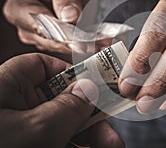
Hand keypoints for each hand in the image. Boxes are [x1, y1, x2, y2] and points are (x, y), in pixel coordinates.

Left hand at [0, 53, 123, 147]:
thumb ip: (68, 106)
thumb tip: (89, 88)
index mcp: (7, 85)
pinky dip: (72, 147)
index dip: (73, 76)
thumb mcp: (36, 128)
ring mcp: (17, 129)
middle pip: (60, 103)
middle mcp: (11, 105)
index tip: (98, 92)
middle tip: (113, 137)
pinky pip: (51, 142)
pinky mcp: (23, 142)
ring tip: (110, 147)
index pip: (44, 68)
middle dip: (90, 120)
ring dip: (87, 138)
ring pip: (59, 127)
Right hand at [3, 0, 96, 52]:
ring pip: (66, 48)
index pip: (38, 26)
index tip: (79, 40)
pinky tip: (104, 42)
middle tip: (97, 44)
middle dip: (76, 44)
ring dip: (87, 46)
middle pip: (52, 42)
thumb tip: (70, 17)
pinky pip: (78, 46)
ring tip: (104, 43)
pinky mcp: (63, 40)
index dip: (60, 35)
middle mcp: (29, 27)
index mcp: (19, 8)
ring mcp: (46, 36)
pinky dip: (92, 44)